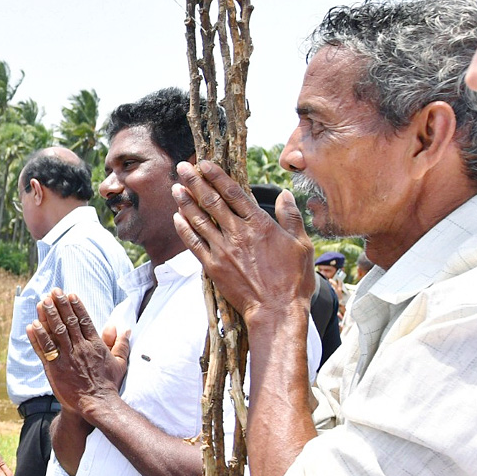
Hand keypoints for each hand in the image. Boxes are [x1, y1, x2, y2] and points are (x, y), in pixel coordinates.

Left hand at [27, 289, 129, 420]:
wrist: (97, 404)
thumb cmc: (108, 385)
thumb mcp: (119, 362)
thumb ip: (121, 344)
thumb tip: (124, 328)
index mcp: (94, 344)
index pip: (84, 320)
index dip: (76, 306)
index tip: (69, 294)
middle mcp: (80, 347)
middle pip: (68, 322)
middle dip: (60, 305)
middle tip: (53, 291)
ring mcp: (67, 357)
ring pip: (56, 332)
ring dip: (48, 316)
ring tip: (42, 302)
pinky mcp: (55, 368)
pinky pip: (45, 350)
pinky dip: (38, 337)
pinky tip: (31, 325)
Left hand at [172, 160, 317, 326]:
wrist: (276, 311)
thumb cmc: (294, 280)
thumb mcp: (301, 245)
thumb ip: (291, 217)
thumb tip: (284, 194)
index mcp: (259, 224)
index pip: (233, 192)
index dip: (217, 176)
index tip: (204, 164)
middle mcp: (238, 234)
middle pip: (212, 201)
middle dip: (195, 182)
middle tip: (183, 167)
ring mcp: (223, 250)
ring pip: (199, 220)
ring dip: (185, 202)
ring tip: (175, 188)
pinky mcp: (213, 267)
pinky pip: (194, 244)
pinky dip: (184, 229)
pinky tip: (177, 218)